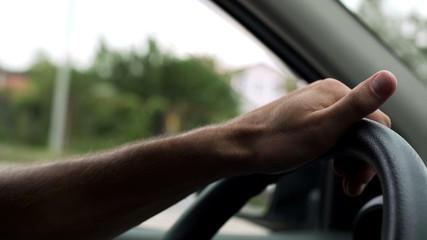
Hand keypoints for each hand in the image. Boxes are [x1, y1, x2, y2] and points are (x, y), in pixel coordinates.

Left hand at [226, 70, 395, 195]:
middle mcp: (325, 94)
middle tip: (350, 182)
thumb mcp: (323, 127)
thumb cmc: (276, 141)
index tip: (360, 174)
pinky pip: (330, 133)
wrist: (240, 148)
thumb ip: (357, 105)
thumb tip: (389, 77)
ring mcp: (314, 105)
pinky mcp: (305, 117)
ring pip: (346, 132)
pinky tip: (330, 166)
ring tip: (342, 179)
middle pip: (361, 126)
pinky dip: (335, 152)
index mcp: (333, 92)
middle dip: (360, 156)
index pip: (375, 118)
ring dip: (349, 157)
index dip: (372, 149)